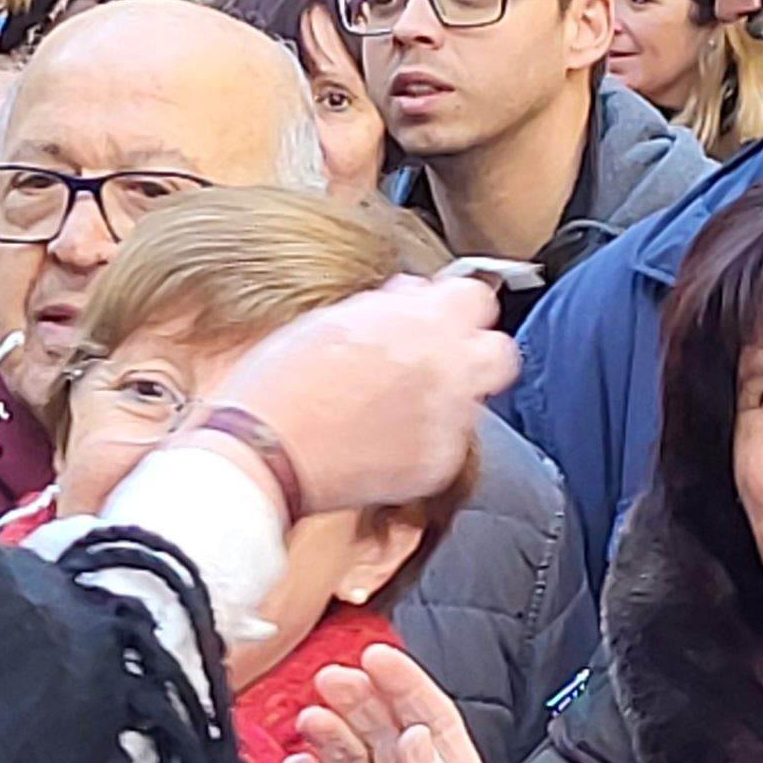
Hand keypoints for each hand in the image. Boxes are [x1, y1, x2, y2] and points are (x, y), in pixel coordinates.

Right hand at [203, 273, 511, 513]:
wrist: (264, 453)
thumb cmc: (281, 384)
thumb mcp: (330, 319)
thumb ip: (387, 307)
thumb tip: (413, 297)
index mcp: (422, 322)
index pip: (477, 297)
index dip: (452, 305)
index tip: (435, 314)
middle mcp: (448, 369)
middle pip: (498, 352)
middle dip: (470, 351)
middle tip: (432, 358)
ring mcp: (448, 422)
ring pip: (473, 401)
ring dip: (445, 397)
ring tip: (390, 406)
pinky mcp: (438, 465)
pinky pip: (449, 444)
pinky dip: (424, 440)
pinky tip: (381, 438)